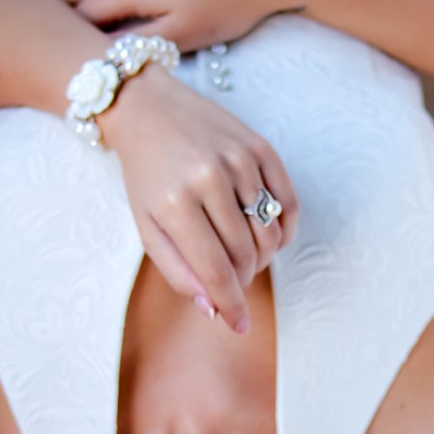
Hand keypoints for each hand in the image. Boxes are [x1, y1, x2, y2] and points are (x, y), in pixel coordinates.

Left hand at [100, 64, 298, 333]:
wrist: (148, 108)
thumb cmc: (146, 174)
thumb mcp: (146, 225)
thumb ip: (178, 270)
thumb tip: (213, 307)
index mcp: (174, 203)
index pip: (215, 270)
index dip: (231, 303)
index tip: (239, 325)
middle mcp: (209, 178)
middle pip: (246, 253)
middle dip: (243, 278)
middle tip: (232, 278)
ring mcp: (238, 159)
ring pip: (269, 232)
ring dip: (262, 255)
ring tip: (244, 254)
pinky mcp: (260, 145)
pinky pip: (287, 201)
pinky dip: (283, 228)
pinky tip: (268, 234)